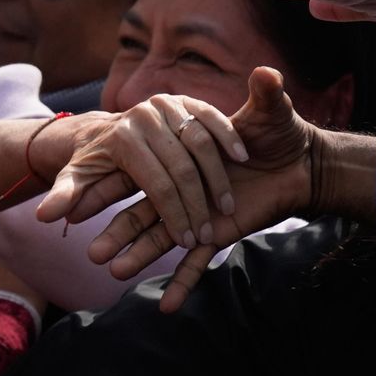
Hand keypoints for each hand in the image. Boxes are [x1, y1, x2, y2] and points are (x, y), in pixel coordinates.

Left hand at [35, 94, 248, 253]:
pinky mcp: (187, 101)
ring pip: (201, 144)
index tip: (188, 241)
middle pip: (181, 168)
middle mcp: (146, 119)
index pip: (156, 183)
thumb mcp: (75, 175)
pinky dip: (227, 135)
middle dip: (197, 204)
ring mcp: (169, 107)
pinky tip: (241, 154)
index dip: (174, 213)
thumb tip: (43, 216)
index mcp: (123, 138)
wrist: (103, 126)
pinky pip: (213, 118)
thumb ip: (65, 195)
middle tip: (209, 234)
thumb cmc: (89, 158)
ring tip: (228, 209)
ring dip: (218, 177)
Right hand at [85, 67, 316, 311]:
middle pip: (141, 213)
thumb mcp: (269, 111)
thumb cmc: (279, 132)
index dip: (102, 191)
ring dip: (139, 256)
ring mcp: (197, 213)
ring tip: (111, 271)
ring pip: (162, 239)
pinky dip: (186, 284)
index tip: (70, 206)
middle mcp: (180, 187)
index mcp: (174, 157)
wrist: (304, 163)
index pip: (133, 176)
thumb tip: (268, 69)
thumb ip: (265, 93)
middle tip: (87, 247)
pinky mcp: (217, 232)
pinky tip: (168, 307)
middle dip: (115, 230)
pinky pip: (200, 263)